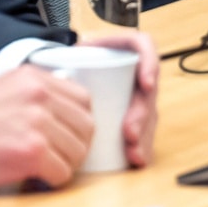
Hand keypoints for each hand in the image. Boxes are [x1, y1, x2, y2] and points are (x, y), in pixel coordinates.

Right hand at [0, 64, 92, 191]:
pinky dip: (50, 181)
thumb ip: (36, 94)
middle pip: (86, 127)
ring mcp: (37, 122)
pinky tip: (31, 176)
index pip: (84, 99)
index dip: (77, 122)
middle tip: (56, 156)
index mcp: (33, 77)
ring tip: (40, 166)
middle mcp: (39, 95)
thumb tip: (67, 111)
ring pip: (78, 152)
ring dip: (62, 164)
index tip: (66, 134)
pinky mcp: (31, 151)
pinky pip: (62, 173)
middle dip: (74, 146)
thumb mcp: (3, 90)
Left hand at [76, 31, 158, 166]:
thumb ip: (64, 58)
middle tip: (129, 133)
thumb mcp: (69, 54)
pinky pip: (145, 131)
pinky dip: (143, 146)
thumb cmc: (71, 61)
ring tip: (133, 154)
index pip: (144, 47)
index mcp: (122, 48)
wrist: (68, 71)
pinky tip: (138, 159)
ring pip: (149, 114)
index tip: (145, 85)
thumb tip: (58, 76)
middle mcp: (135, 70)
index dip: (149, 64)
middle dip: (141, 115)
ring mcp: (138, 94)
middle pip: (147, 90)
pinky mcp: (135, 114)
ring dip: (144, 136)